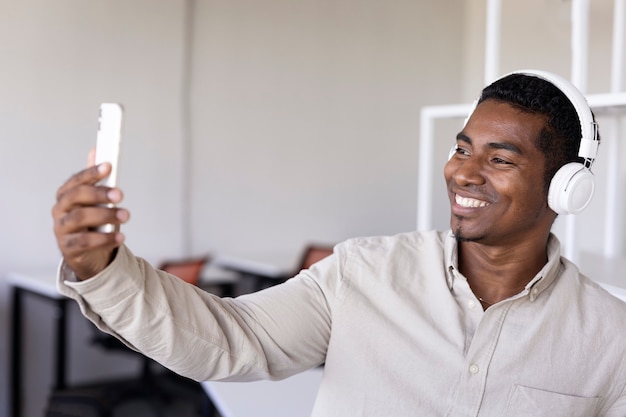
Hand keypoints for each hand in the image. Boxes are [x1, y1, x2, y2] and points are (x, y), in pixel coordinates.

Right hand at [52, 161, 129, 279]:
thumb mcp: (96, 201)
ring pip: (80, 218)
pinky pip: (85, 242)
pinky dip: (104, 238)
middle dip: (99, 193)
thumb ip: (96, 180)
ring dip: (105, 215)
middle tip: (120, 195)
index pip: (76, 181)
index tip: (109, 166)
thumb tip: (97, 151)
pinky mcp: (68, 248)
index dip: (91, 172)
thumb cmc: (93, 223)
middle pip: (76, 197)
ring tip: (126, 215)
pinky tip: (120, 236)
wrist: (89, 255)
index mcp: (66, 195)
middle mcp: (60, 210)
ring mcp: (62, 229)